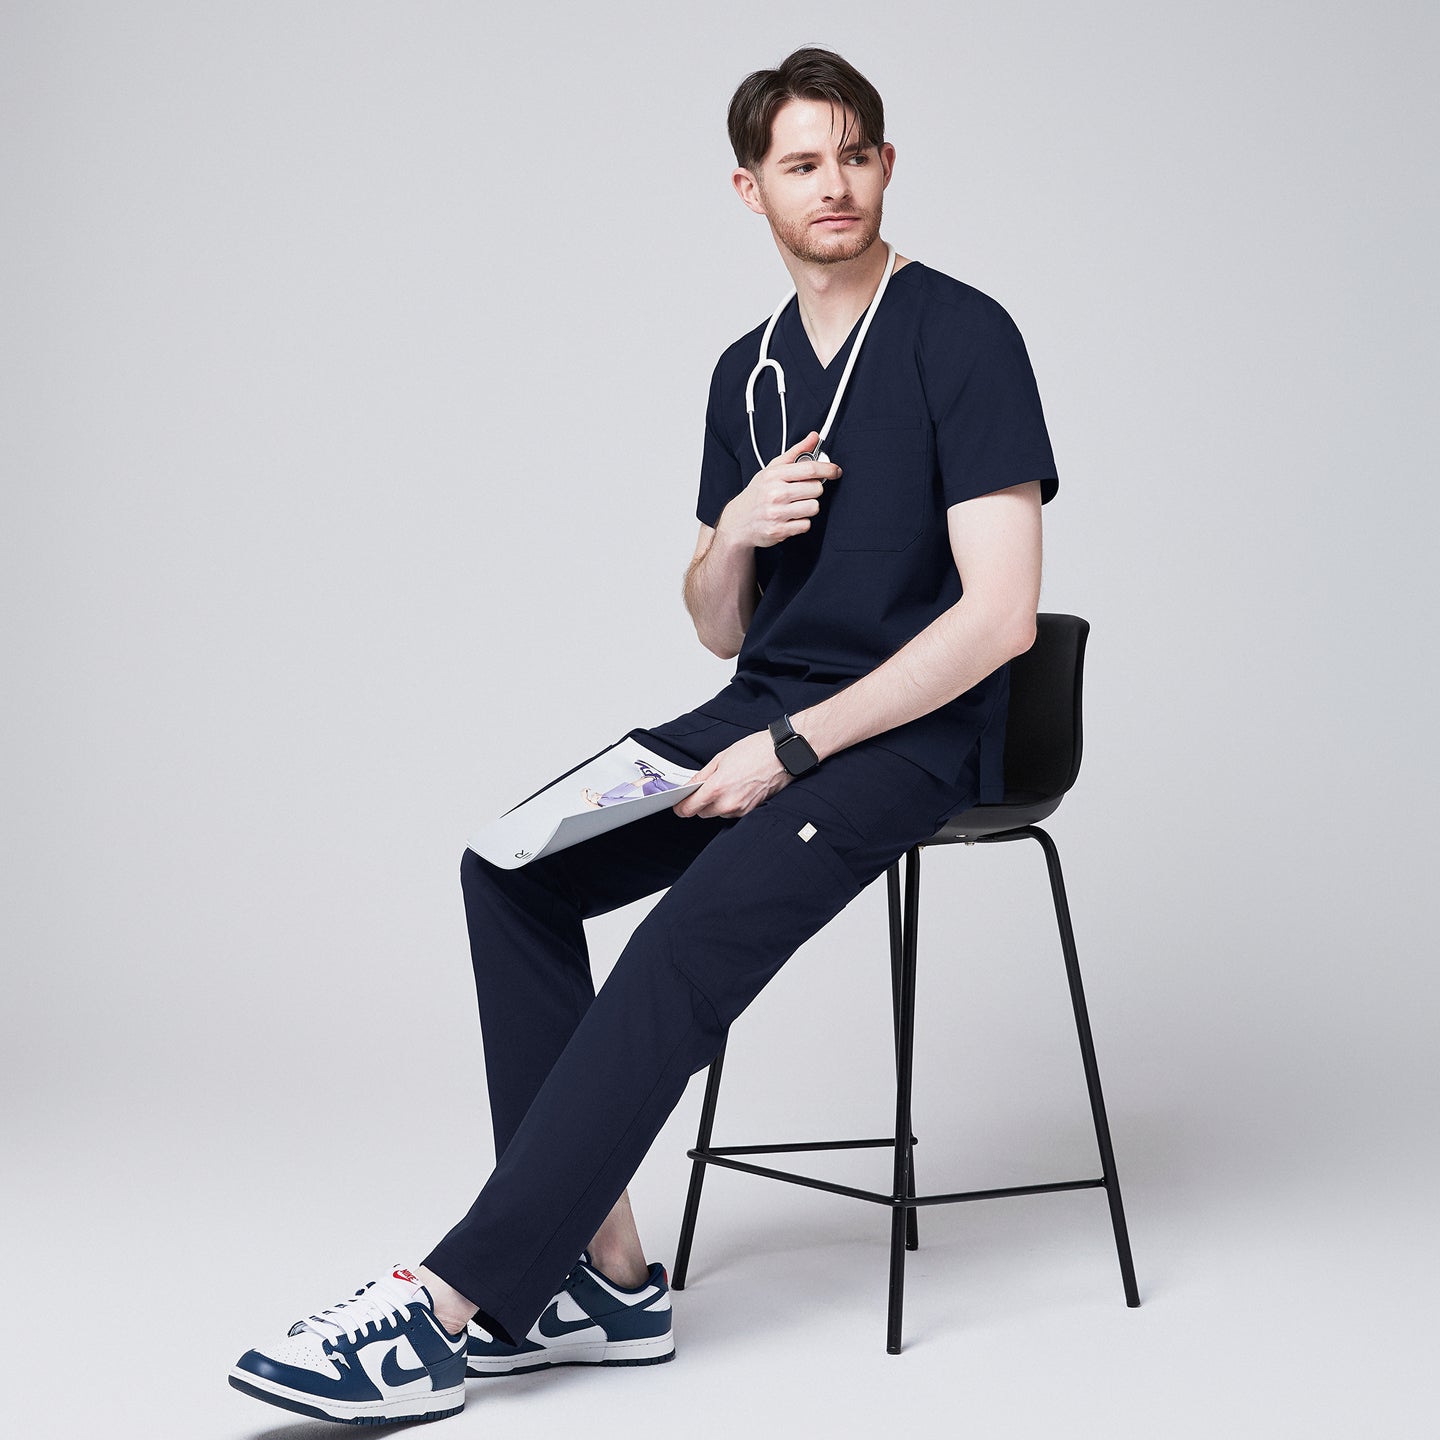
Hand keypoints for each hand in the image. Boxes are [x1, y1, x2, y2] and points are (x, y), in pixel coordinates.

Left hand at [673, 730, 791, 818]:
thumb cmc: (755, 751)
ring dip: (715, 803)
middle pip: (702, 813)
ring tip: (726, 784)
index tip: (678, 804)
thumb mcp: (720, 758)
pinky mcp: (750, 811)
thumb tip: (688, 787)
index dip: (680, 806)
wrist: (782, 754)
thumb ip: (701, 776)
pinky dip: (729, 803)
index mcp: (717, 788)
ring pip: (717, 813)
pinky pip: (731, 812)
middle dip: (699, 802)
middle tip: (704, 787)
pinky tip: (736, 788)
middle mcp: (728, 803)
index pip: (689, 808)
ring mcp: (740, 809)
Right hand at [715, 432, 841, 549]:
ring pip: (813, 507)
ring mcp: (776, 513)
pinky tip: (790, 518)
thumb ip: (795, 453)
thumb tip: (813, 437)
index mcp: (774, 475)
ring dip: (809, 507)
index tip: (835, 471)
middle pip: (816, 489)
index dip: (827, 469)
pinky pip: (806, 525)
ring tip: (796, 506)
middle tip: (804, 492)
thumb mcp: (772, 469)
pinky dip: (801, 522)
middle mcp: (775, 493)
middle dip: (814, 490)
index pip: (809, 468)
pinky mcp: (779, 531)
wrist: (738, 521)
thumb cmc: (758, 493)